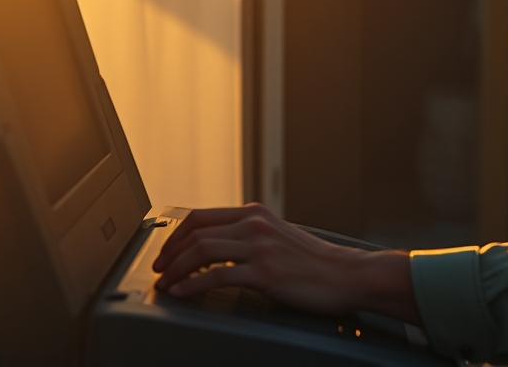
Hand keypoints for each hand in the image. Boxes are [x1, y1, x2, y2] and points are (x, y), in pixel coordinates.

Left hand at [151, 203, 420, 324]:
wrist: (348, 275)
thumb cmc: (316, 263)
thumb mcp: (279, 237)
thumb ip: (250, 236)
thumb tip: (219, 249)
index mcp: (255, 214)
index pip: (202, 216)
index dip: (176, 235)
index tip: (165, 252)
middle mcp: (255, 225)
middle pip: (196, 232)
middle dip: (169, 253)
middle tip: (159, 270)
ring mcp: (260, 247)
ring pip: (202, 251)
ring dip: (176, 269)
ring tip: (166, 283)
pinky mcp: (265, 273)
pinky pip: (217, 277)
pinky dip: (192, 285)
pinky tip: (182, 292)